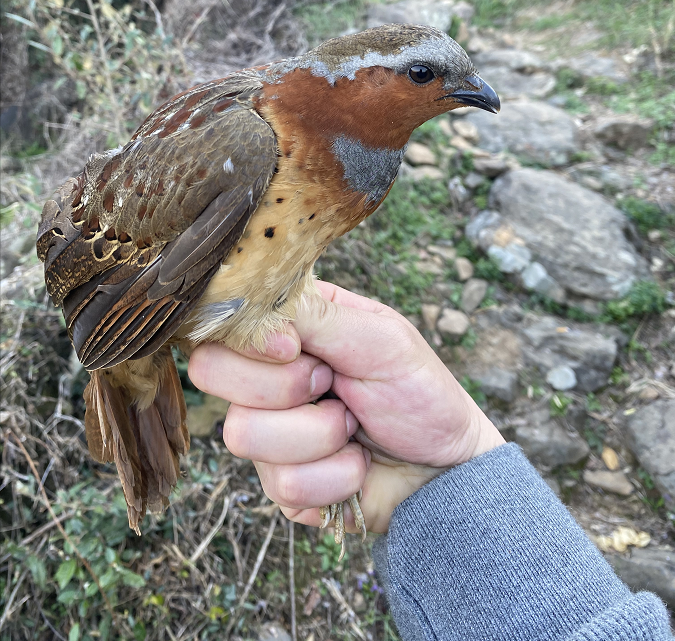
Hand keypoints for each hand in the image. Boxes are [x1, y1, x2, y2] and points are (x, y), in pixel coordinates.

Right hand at [188, 282, 503, 532]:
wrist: (447, 468)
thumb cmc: (419, 391)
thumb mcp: (380, 338)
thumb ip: (319, 317)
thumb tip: (259, 317)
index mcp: (288, 327)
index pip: (223, 322)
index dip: (251, 340)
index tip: (296, 350)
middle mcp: (266, 375)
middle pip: (211, 372)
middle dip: (285, 387)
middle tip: (333, 385)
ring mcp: (268, 430)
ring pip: (243, 433)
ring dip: (318, 435)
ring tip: (353, 427)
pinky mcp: (281, 483)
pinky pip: (283, 483)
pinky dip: (335, 475)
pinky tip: (356, 463)